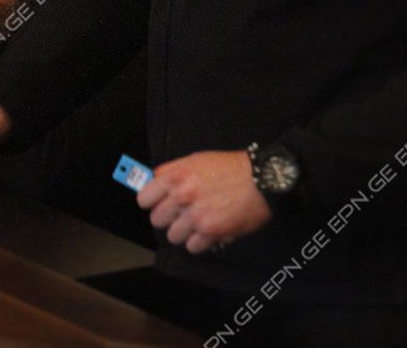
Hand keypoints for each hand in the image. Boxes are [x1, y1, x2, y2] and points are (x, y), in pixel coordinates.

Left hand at [136, 150, 271, 254]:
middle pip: (157, 220)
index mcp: (175, 177)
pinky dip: (200, 243)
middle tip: (182, 214)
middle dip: (169, 218)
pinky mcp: (212, 233)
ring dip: (184, 232)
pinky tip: (209, 233)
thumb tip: (154, 181)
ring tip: (197, 224)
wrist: (263, 179)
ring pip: (173, 236)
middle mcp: (182, 197)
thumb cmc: (231, 167)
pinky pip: (193, 247)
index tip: (160, 203)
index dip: (152, 202)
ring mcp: (196, 216)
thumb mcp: (196, 159)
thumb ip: (172, 171)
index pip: (144, 199)